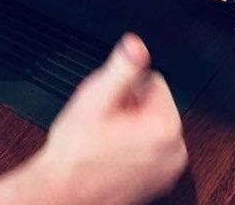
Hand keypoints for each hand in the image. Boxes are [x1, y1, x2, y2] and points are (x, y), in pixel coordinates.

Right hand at [29, 33, 187, 204]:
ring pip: (150, 127)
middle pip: (154, 105)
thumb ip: (121, 68)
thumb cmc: (75, 155)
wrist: (60, 195)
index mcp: (166, 128)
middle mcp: (174, 152)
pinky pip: (148, 150)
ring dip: (129, 128)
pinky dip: (131, 148)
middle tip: (104, 124)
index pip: (154, 81)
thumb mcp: (95, 98)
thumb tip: (136, 44)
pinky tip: (109, 154)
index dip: (126, 87)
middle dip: (129, 107)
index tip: (110, 104)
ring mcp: (167, 172)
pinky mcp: (157, 184)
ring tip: (104, 140)